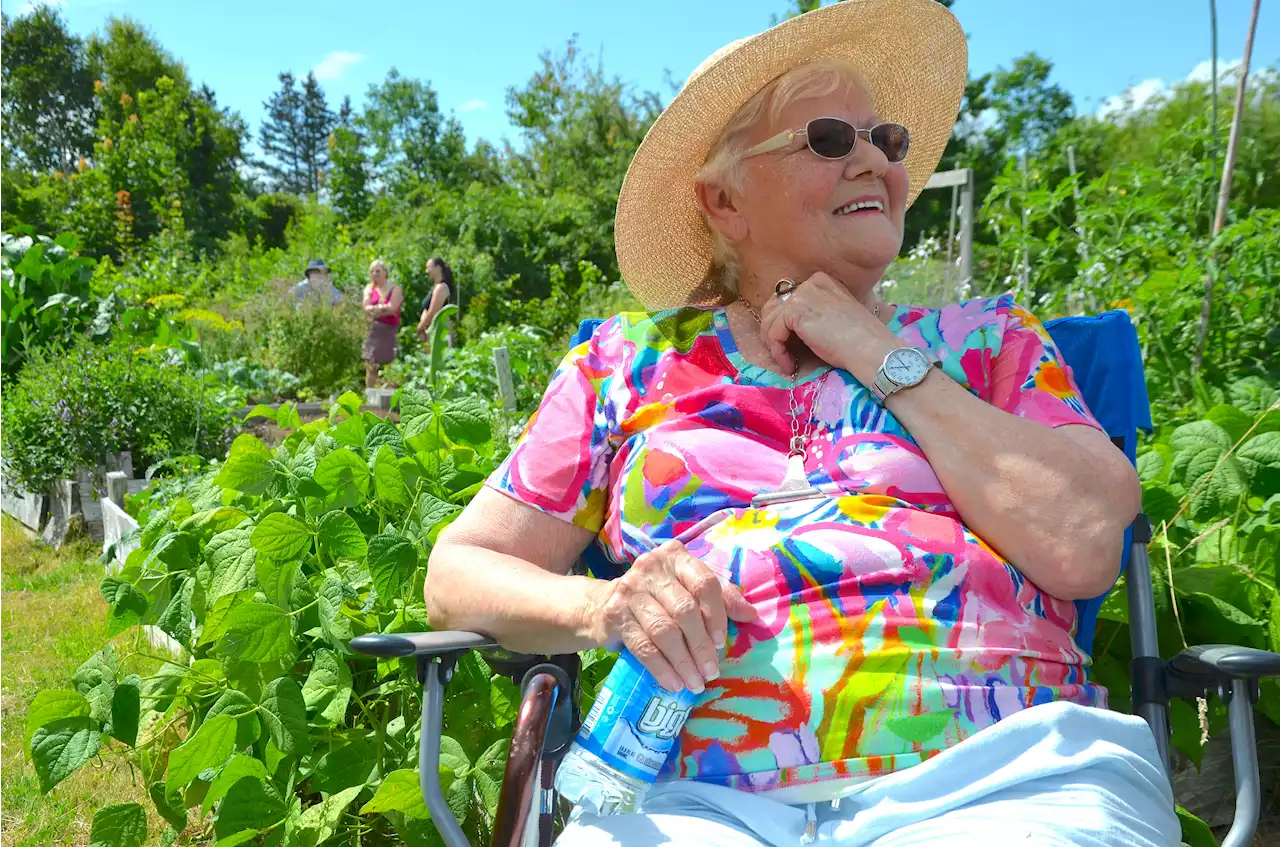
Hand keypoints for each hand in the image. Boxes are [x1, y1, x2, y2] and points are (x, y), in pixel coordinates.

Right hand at [585, 541, 755, 692]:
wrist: (602, 604)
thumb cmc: (656, 597)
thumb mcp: (688, 589)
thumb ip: (720, 597)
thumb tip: (751, 614)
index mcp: (676, 556)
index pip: (704, 583)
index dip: (716, 615)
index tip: (721, 643)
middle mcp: (651, 568)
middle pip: (684, 610)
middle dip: (701, 646)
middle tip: (711, 672)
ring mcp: (630, 590)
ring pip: (664, 631)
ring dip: (683, 662)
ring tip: (695, 683)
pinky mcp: (615, 614)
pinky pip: (643, 646)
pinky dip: (661, 668)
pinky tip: (674, 683)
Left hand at [757, 273, 896, 378]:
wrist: (872, 350)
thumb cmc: (858, 342)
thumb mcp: (831, 318)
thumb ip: (810, 313)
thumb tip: (786, 325)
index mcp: (821, 281)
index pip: (786, 299)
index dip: (782, 324)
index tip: (790, 345)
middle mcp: (811, 282)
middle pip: (773, 307)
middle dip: (773, 333)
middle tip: (782, 354)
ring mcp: (802, 294)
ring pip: (769, 321)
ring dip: (775, 346)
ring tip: (788, 363)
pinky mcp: (795, 311)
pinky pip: (773, 334)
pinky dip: (778, 353)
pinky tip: (790, 366)